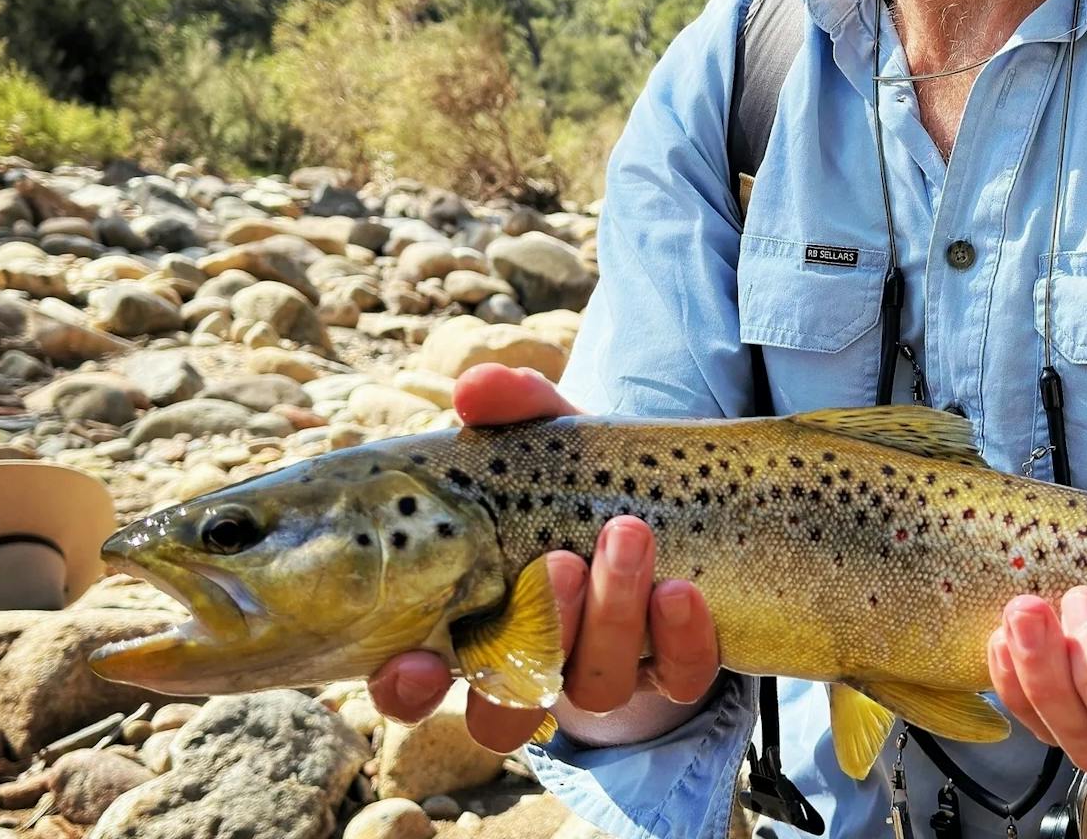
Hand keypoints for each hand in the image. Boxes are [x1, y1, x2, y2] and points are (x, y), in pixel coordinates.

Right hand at [365, 364, 720, 750]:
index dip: (406, 688)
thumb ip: (512, 409)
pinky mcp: (672, 673)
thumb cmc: (576, 478)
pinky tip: (680, 592)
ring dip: (611, 617)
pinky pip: (678, 680)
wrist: (668, 498)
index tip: (415, 663)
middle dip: (540, 630)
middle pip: (511, 699)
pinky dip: (680, 639)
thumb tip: (476, 387)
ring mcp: (601, 674)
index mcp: (471, 619)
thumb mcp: (546, 438)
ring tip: (629, 534)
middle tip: (560, 561)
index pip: (413, 683)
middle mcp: (529, 662)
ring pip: (595, 687)